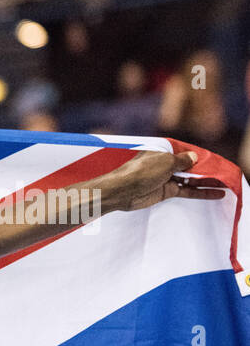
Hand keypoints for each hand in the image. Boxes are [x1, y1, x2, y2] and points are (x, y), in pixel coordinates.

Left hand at [104, 150, 225, 211]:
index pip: (186, 152)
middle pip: (189, 166)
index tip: (214, 161)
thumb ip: (183, 161)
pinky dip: (200, 192)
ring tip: (222, 184)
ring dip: (205, 182)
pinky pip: (187, 191)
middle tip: (222, 174)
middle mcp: (166, 163)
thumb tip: (194, 157)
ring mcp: (166, 178)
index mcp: (164, 151)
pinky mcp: (166, 191)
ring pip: (190, 179)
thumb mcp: (166, 162)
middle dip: (204, 170)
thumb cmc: (142, 171)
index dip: (200, 156)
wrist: (123, 190)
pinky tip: (214, 193)